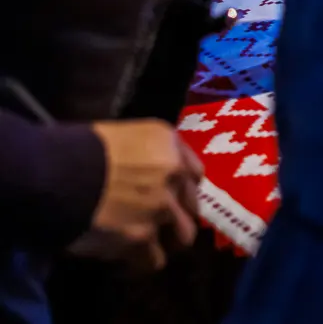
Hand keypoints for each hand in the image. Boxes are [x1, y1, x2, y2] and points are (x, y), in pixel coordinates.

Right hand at [69, 120, 202, 270]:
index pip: (193, 172)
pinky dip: (140, 263)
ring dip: (164, 242)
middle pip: (191, 205)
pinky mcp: (142, 237)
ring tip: (142, 248)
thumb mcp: (116, 137)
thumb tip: (134, 175)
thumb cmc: (72, 150)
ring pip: (181, 236)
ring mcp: (162, 207)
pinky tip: (125, 262)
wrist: (51, 176)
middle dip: (175, 217)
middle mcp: (173, 173)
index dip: (180, 189)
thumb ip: (139, 156)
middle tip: (154, 226)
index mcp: (166, 142)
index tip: (169, 198)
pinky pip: (152, 260)